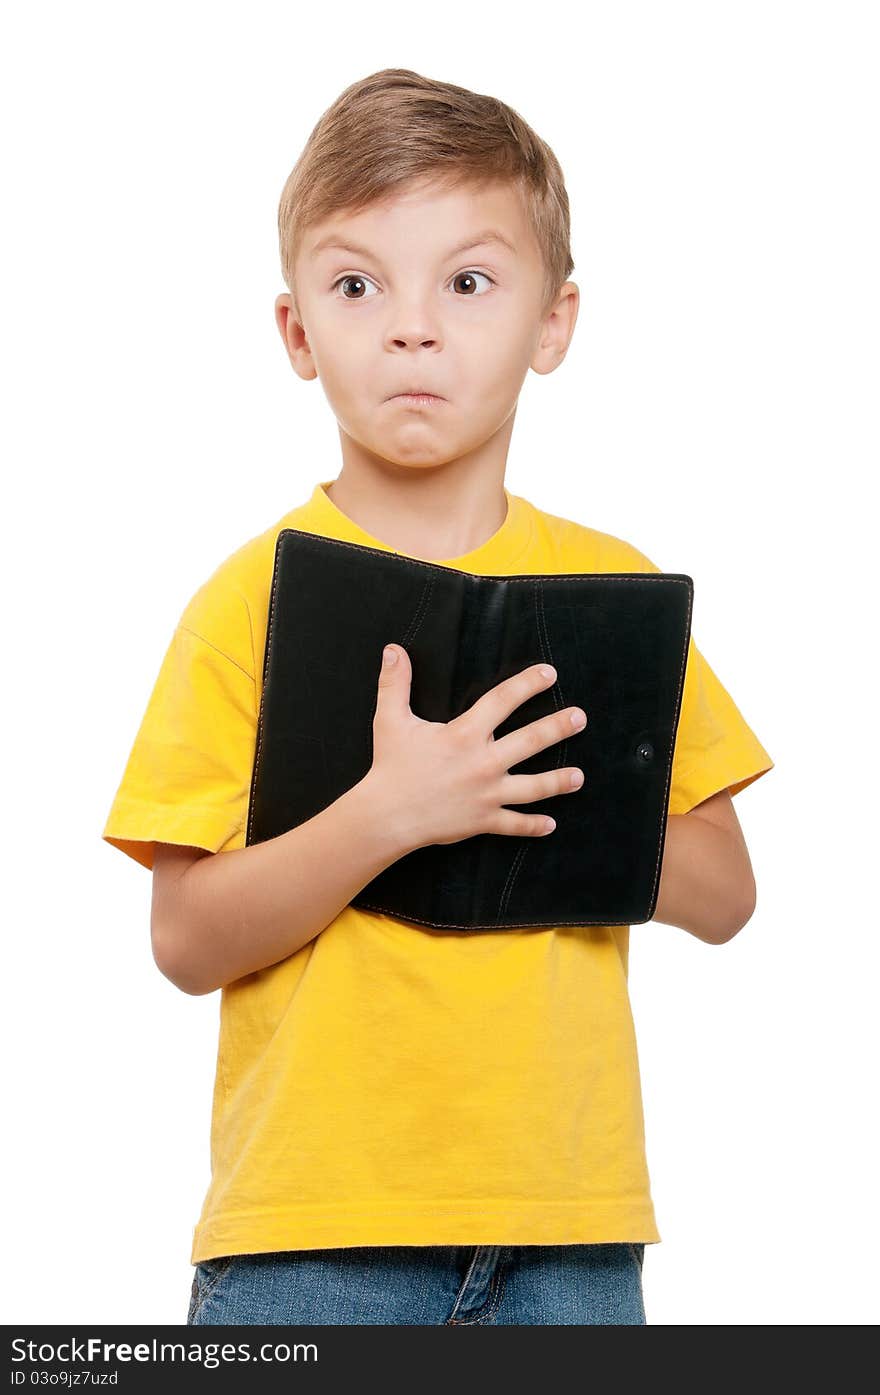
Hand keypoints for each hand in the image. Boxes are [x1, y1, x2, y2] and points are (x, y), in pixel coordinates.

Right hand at [367, 643, 586, 852]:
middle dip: (558, 727)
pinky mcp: (483, 820)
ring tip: (579, 776)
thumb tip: (393, 650)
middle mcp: (483, 762)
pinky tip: (550, 825)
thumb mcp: (390, 720)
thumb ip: (395, 683)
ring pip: (532, 787)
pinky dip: (532, 826)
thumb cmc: (390, 766)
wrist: (387, 815)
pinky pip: (513, 824)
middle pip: (530, 741)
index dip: (527, 684)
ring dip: (558, 781)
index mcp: (465, 734)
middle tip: (580, 718)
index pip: (503, 701)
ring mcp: (487, 794)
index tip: (549, 674)